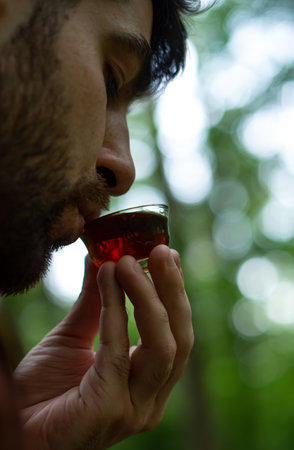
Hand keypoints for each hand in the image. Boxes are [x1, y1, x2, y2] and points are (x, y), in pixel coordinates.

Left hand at [14, 245, 193, 449]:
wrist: (13, 430)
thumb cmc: (43, 390)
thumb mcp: (74, 335)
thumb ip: (96, 302)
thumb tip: (104, 259)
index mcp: (147, 381)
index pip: (175, 332)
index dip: (174, 292)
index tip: (167, 255)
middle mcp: (150, 397)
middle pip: (179, 337)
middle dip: (172, 290)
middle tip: (163, 251)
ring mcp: (135, 406)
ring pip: (162, 345)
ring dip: (148, 296)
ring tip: (130, 260)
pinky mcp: (111, 409)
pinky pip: (118, 350)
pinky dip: (116, 309)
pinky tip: (108, 278)